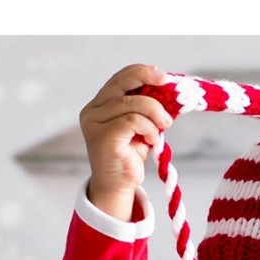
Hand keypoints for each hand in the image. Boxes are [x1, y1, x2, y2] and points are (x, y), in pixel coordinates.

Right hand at [78, 62, 173, 218]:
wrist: (118, 186)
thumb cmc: (129, 157)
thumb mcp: (139, 127)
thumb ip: (144, 108)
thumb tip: (167, 90)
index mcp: (98, 105)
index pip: (118, 79)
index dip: (140, 73)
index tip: (162, 75)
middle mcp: (92, 112)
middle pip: (121, 84)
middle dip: (146, 79)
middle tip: (166, 84)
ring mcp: (95, 124)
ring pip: (130, 103)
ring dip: (154, 112)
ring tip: (164, 125)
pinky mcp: (103, 138)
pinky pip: (132, 121)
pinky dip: (149, 128)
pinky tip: (153, 139)